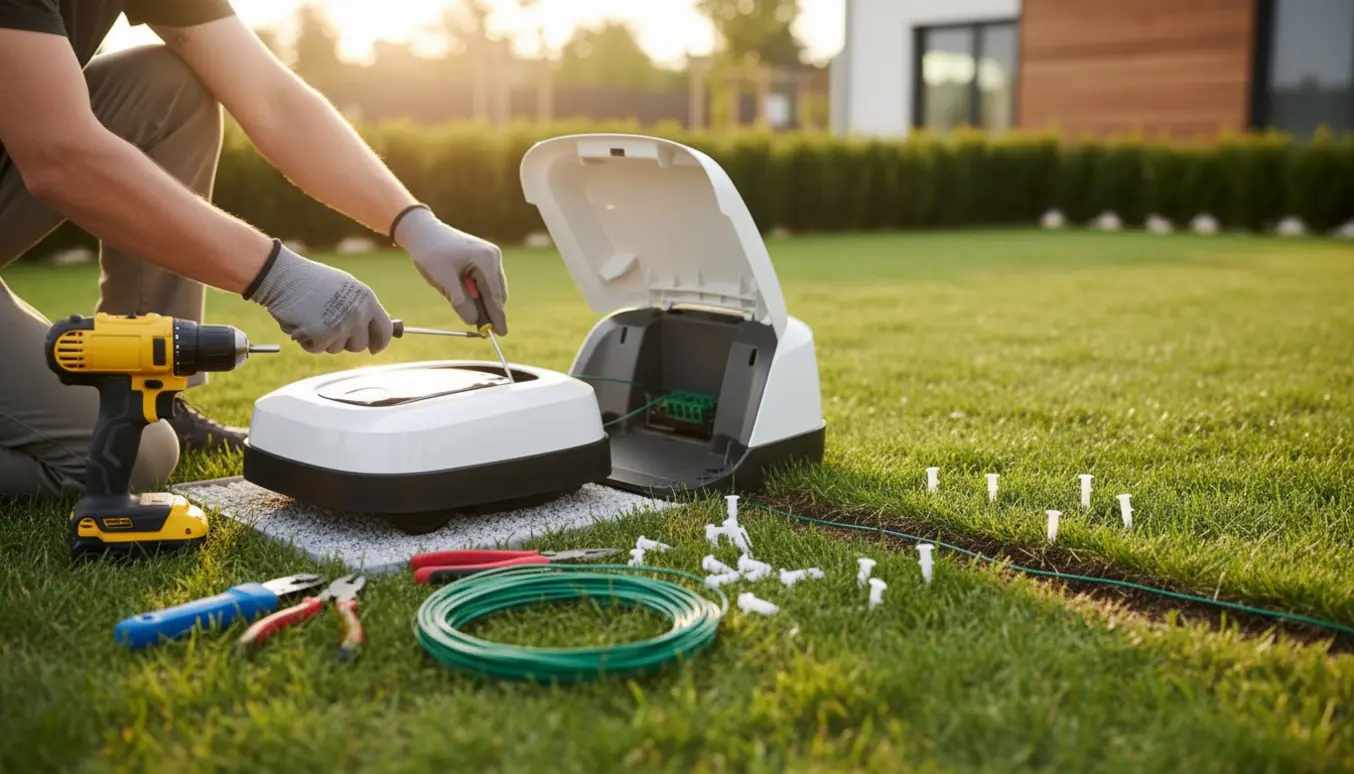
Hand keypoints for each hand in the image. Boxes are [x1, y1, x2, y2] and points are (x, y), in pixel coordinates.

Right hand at [245, 242, 393, 353]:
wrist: (284, 276)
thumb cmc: (310, 280)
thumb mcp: (345, 288)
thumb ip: (361, 308)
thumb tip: (372, 329)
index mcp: (367, 299)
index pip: (385, 330)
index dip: (379, 343)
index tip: (374, 349)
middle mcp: (358, 314)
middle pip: (360, 345)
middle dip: (346, 342)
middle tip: (330, 327)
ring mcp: (341, 326)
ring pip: (337, 349)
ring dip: (324, 340)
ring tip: (313, 317)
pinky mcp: (322, 336)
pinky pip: (318, 349)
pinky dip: (308, 341)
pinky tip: (302, 322)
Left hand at [392, 206, 507, 334]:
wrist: (422, 231)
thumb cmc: (431, 252)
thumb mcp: (443, 280)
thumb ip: (460, 302)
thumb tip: (474, 322)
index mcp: (486, 260)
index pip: (494, 295)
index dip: (497, 316)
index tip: (501, 334)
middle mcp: (493, 256)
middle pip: (497, 293)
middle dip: (488, 310)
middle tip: (481, 330)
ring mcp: (490, 256)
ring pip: (492, 288)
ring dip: (481, 301)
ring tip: (462, 303)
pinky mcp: (484, 258)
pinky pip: (486, 282)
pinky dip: (478, 293)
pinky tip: (463, 292)